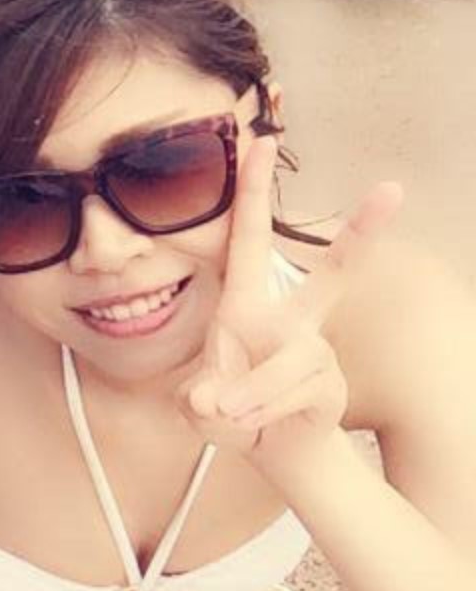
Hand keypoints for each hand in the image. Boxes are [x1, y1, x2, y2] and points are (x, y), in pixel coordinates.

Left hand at [178, 135, 400, 478]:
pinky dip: (261, 415)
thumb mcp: (196, 402)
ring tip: (228, 411)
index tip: (261, 142)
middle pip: (334, 273)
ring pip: (289, 364)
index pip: (246, 240)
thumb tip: (211, 398)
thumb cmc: (226, 409)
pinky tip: (252, 423)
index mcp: (244, 305)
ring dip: (251, 395)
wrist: (268, 448)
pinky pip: (292, 396)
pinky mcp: (330, 384)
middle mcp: (288, 320)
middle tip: (395, 189)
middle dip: (363, 232)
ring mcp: (314, 351)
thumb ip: (198, 400)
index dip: (251, 193)